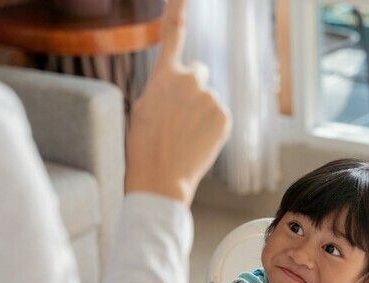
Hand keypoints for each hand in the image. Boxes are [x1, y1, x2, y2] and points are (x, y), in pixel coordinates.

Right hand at [125, 0, 231, 205]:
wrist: (160, 179)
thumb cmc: (145, 147)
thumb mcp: (144, 109)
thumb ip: (164, 88)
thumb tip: (180, 86)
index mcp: (164, 76)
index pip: (174, 33)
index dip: (179, 9)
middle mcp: (190, 79)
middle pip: (198, 72)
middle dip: (192, 88)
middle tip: (179, 118)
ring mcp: (210, 97)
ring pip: (208, 98)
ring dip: (200, 112)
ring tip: (185, 136)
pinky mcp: (224, 116)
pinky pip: (219, 115)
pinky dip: (212, 126)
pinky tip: (197, 142)